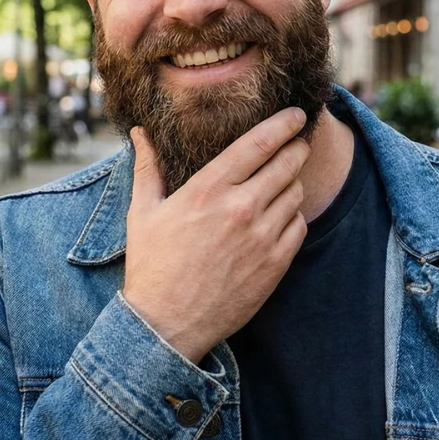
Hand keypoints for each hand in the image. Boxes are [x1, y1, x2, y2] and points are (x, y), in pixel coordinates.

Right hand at [123, 107, 310, 362]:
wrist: (166, 325)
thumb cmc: (152, 266)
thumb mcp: (143, 212)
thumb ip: (147, 167)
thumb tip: (139, 132)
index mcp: (208, 188)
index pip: (259, 143)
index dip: (283, 124)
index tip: (294, 114)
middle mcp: (240, 208)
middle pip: (287, 162)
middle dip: (296, 148)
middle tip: (297, 143)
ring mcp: (262, 237)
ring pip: (296, 193)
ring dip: (292, 183)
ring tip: (281, 184)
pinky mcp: (275, 264)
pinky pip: (299, 226)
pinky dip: (294, 216)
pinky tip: (279, 217)